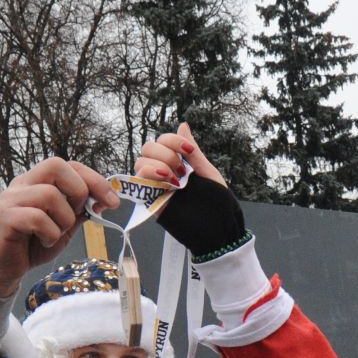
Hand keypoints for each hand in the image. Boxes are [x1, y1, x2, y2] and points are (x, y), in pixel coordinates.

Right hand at [0, 158, 117, 296]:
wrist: (5, 269)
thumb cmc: (34, 245)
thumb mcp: (64, 226)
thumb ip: (80, 210)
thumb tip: (104, 199)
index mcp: (37, 181)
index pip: (69, 165)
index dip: (94, 179)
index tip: (113, 202)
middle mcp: (22, 184)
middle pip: (55, 165)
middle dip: (78, 191)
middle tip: (78, 214)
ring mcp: (11, 199)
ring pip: (49, 194)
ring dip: (63, 219)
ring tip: (56, 234)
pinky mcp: (5, 217)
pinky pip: (37, 218)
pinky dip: (49, 234)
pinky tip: (45, 241)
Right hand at [134, 122, 246, 255]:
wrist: (219, 232)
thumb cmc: (219, 204)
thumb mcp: (208, 173)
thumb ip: (193, 152)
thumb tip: (182, 125)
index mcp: (180, 163)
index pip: (163, 141)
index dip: (172, 141)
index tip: (188, 152)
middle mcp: (165, 172)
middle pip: (147, 148)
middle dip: (164, 153)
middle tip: (181, 170)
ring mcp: (157, 186)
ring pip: (140, 163)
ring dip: (156, 165)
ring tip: (174, 180)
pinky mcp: (151, 202)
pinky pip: (138, 183)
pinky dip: (148, 176)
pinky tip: (166, 183)